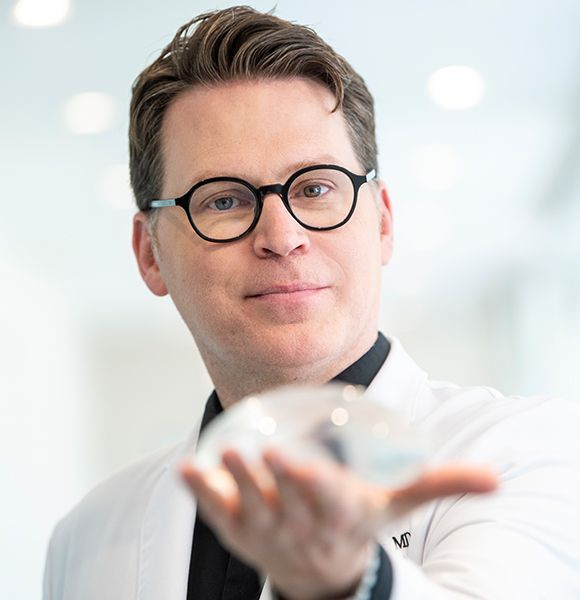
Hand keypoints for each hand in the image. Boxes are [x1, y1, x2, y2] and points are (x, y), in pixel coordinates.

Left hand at [180, 450, 497, 599]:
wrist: (323, 574)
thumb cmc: (359, 524)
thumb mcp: (396, 505)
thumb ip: (438, 485)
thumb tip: (495, 480)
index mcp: (339, 514)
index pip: (326, 499)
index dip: (312, 483)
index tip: (299, 462)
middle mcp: (301, 527)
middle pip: (284, 504)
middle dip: (269, 480)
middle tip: (254, 452)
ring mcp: (266, 533)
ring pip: (248, 511)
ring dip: (232, 486)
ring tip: (219, 456)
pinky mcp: (240, 533)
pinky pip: (217, 515)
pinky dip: (201, 495)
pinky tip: (186, 469)